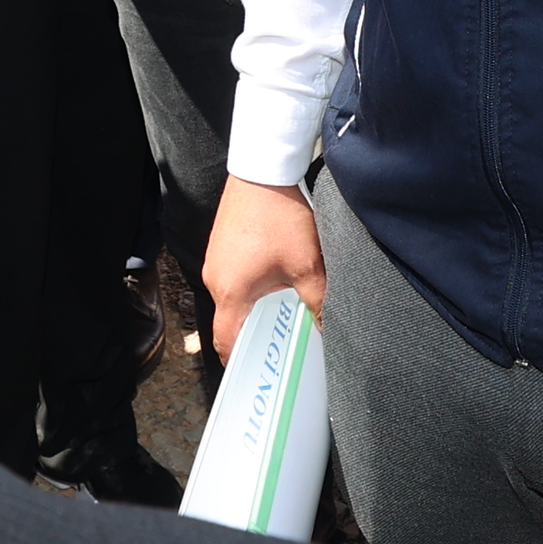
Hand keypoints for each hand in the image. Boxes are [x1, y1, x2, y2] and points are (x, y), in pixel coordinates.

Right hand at [203, 173, 328, 355]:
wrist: (263, 170)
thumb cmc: (280, 217)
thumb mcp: (307, 264)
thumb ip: (318, 301)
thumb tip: (327, 328)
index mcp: (230, 291)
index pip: (226, 340)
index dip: (240, 361)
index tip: (257, 373)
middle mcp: (215, 279)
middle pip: (230, 320)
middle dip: (254, 335)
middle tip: (280, 345)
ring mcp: (216, 260)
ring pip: (233, 298)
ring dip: (254, 308)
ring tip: (283, 313)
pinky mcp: (222, 245)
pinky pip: (233, 277)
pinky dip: (251, 287)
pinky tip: (275, 281)